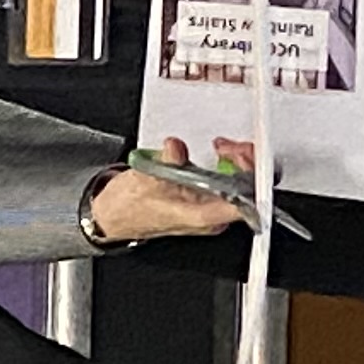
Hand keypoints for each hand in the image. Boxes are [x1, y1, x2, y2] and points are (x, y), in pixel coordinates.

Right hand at [82, 164, 253, 244]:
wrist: (115, 215)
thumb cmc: (130, 208)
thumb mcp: (144, 180)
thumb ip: (165, 163)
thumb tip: (176, 149)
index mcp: (203, 217)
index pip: (243, 200)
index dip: (249, 176)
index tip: (242, 155)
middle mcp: (212, 215)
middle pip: (245, 188)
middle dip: (241, 160)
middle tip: (227, 146)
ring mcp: (210, 207)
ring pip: (239, 183)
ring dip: (235, 160)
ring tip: (221, 147)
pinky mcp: (206, 198)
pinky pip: (228, 179)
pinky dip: (226, 162)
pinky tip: (216, 154)